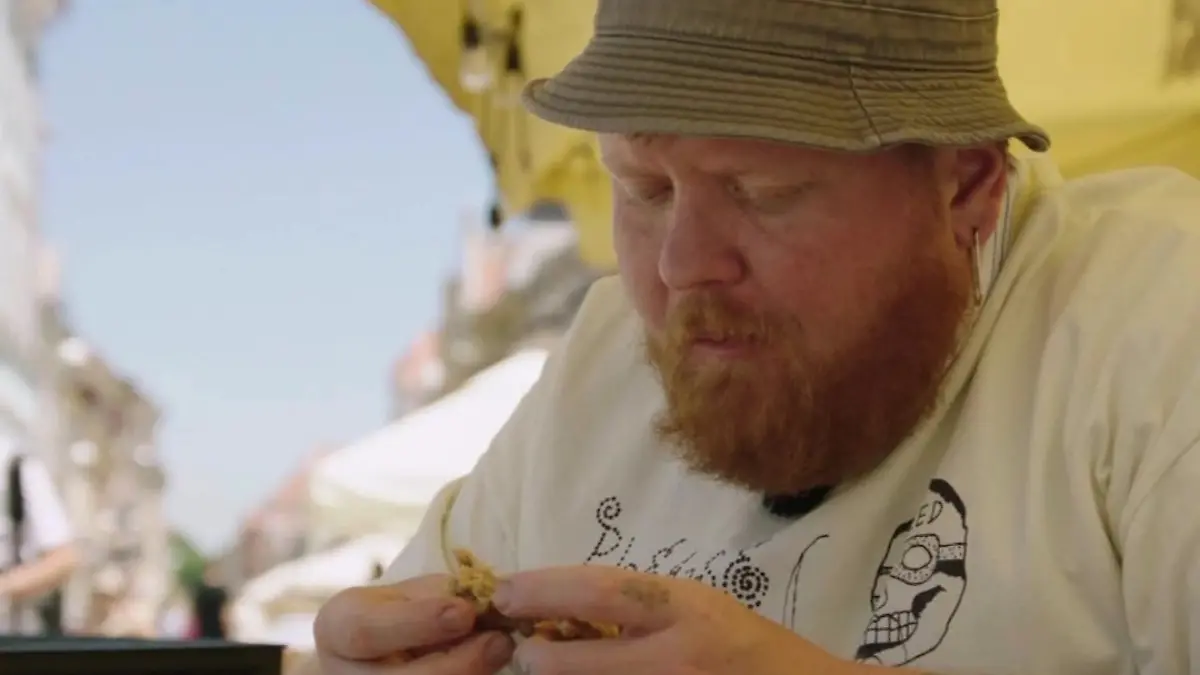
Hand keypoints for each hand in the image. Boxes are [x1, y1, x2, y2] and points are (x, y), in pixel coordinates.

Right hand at [313, 574, 514, 673]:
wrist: (390, 651)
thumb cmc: (406, 611)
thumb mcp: (416, 593)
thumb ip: (447, 597)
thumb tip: (494, 604)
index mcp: (338, 627)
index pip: (366, 631)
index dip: (418, 622)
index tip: (465, 612)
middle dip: (456, 663)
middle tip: (499, 640)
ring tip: (499, 651)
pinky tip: (489, 668)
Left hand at [492, 565, 862, 674]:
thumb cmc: (750, 647)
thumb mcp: (699, 605)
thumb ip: (640, 606)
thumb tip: (566, 607)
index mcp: (684, 607)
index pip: (598, 591)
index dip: (543, 589)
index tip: (504, 590)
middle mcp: (675, 655)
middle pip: (578, 661)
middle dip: (537, 655)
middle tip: (522, 647)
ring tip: (548, 666)